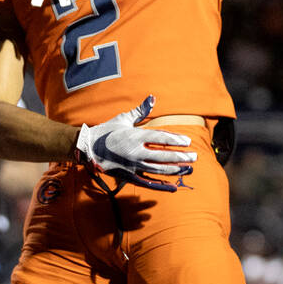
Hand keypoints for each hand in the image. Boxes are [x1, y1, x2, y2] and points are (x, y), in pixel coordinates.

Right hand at [75, 95, 196, 191]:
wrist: (88, 148)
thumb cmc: (107, 131)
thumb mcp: (124, 118)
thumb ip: (141, 110)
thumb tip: (153, 97)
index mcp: (135, 136)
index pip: (161, 139)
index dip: (176, 140)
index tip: (188, 142)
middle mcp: (135, 152)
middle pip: (163, 156)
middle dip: (181, 157)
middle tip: (194, 157)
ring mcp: (132, 166)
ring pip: (158, 170)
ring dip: (175, 170)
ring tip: (188, 168)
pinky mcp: (128, 176)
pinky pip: (147, 183)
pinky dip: (161, 185)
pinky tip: (173, 186)